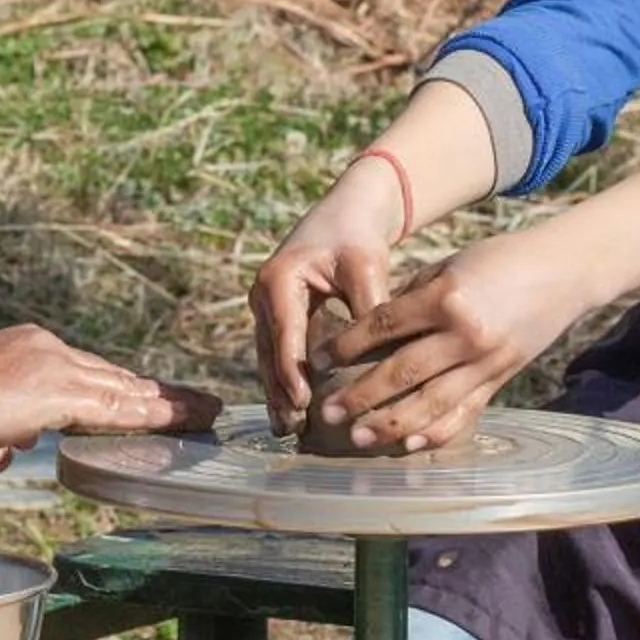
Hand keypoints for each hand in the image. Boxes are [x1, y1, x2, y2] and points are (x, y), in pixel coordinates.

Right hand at [0, 324, 219, 455]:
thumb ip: (0, 424)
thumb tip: (6, 446)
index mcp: (29, 349)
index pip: (88, 374)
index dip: (123, 390)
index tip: (152, 399)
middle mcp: (47, 350)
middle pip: (115, 378)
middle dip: (157, 395)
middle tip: (199, 404)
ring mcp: (54, 368)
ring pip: (124, 391)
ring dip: (169, 406)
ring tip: (206, 413)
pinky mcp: (58, 392)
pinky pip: (117, 408)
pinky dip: (154, 415)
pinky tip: (183, 420)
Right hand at [248, 161, 405, 431]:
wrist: (347, 211)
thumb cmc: (357, 236)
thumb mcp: (364, 266)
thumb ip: (366, 308)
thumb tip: (374, 356)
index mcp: (279, 279)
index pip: (284, 333)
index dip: (291, 370)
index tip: (302, 402)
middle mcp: (264, 293)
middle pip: (269, 351)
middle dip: (279, 391)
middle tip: (291, 428)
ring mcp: (266, 304)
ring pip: (269, 355)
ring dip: (278, 391)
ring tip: (287, 428)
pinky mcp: (278, 313)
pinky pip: (279, 351)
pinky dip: (285, 378)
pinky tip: (294, 408)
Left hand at [312, 233, 592, 454]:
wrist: (563, 271)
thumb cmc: (499, 260)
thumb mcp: (450, 267)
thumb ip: (412, 299)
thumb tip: (368, 331)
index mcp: (447, 297)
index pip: (385, 325)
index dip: (347, 345)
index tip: (318, 360)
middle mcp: (465, 334)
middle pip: (401, 371)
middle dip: (360, 395)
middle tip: (326, 412)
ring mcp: (486, 362)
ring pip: (430, 402)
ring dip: (390, 423)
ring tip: (357, 436)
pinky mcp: (501, 380)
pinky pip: (465, 413)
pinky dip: (436, 432)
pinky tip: (410, 444)